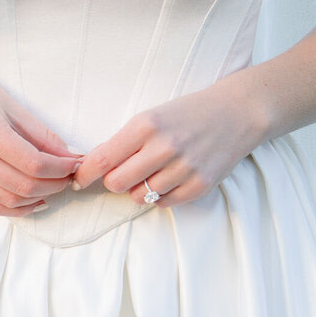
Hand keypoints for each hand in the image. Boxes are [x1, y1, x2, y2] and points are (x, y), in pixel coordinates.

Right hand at [0, 30, 80, 216]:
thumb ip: (40, 133)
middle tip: (69, 175)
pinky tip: (34, 201)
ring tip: (55, 186)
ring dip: (39, 198)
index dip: (62, 168)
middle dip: (55, 185)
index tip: (76, 162)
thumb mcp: (11, 104)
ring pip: (11, 201)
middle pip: (25, 186)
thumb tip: (69, 154)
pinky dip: (17, 209)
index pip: (36, 164)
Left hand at [71, 72, 267, 206]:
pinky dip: (160, 196)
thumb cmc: (187, 114)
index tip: (78, 180)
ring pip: (140, 196)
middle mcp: (164, 147)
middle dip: (114, 182)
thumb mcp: (152, 117)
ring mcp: (184, 168)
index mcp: (146, 126)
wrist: (236, 113)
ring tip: (153, 173)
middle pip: (117, 183)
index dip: (85, 174)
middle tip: (124, 173)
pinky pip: (164, 204)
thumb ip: (124, 142)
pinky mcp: (200, 185)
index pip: (103, 159)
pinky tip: (169, 179)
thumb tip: (94, 168)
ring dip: (139, 189)